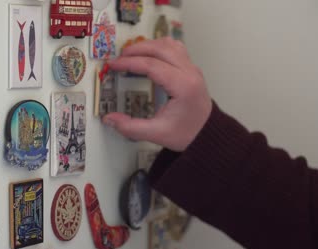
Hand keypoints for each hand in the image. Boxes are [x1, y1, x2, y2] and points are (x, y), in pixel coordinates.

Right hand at [103, 37, 212, 151]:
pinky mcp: (191, 68)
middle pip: (160, 48)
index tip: (114, 65)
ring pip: (169, 44)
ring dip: (148, 45)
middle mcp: (190, 73)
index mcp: (183, 87)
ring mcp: (192, 68)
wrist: (208, 134)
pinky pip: (175, 48)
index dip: (130, 63)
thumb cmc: (186, 133)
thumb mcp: (157, 134)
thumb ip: (131, 127)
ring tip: (131, 53)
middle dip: (136, 49)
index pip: (153, 66)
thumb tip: (109, 119)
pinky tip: (148, 54)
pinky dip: (159, 46)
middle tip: (119, 57)